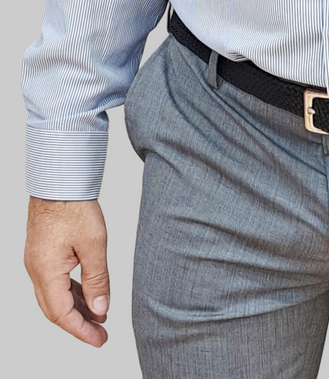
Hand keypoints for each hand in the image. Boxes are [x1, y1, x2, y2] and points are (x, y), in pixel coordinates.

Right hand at [24, 197, 109, 346]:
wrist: (58, 180)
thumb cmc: (73, 206)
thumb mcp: (94, 245)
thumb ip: (97, 279)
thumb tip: (100, 309)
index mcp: (46, 272)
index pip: (62, 314)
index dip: (81, 330)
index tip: (100, 340)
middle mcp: (36, 270)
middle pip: (55, 310)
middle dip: (78, 324)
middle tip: (100, 334)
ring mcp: (37, 261)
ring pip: (53, 296)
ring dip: (75, 308)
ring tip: (98, 315)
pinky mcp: (42, 252)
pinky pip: (53, 281)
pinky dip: (69, 291)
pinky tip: (85, 293)